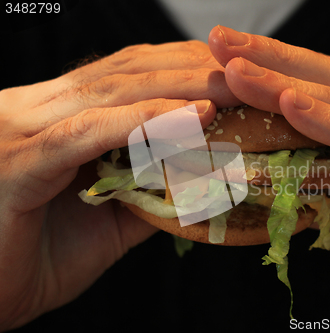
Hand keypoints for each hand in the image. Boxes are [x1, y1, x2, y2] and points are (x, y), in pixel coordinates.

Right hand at [0, 40, 238, 329]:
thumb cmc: (29, 259)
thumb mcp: (103, 222)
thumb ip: (144, 194)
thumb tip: (196, 181)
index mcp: (56, 117)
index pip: (126, 74)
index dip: (179, 66)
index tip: (228, 71)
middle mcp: (39, 110)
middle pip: (126, 73)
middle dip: (188, 69)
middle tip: (244, 74)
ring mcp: (25, 128)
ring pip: (112, 91)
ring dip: (177, 87)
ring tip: (227, 88)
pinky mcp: (19, 160)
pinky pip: (88, 132)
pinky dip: (141, 121)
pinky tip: (188, 118)